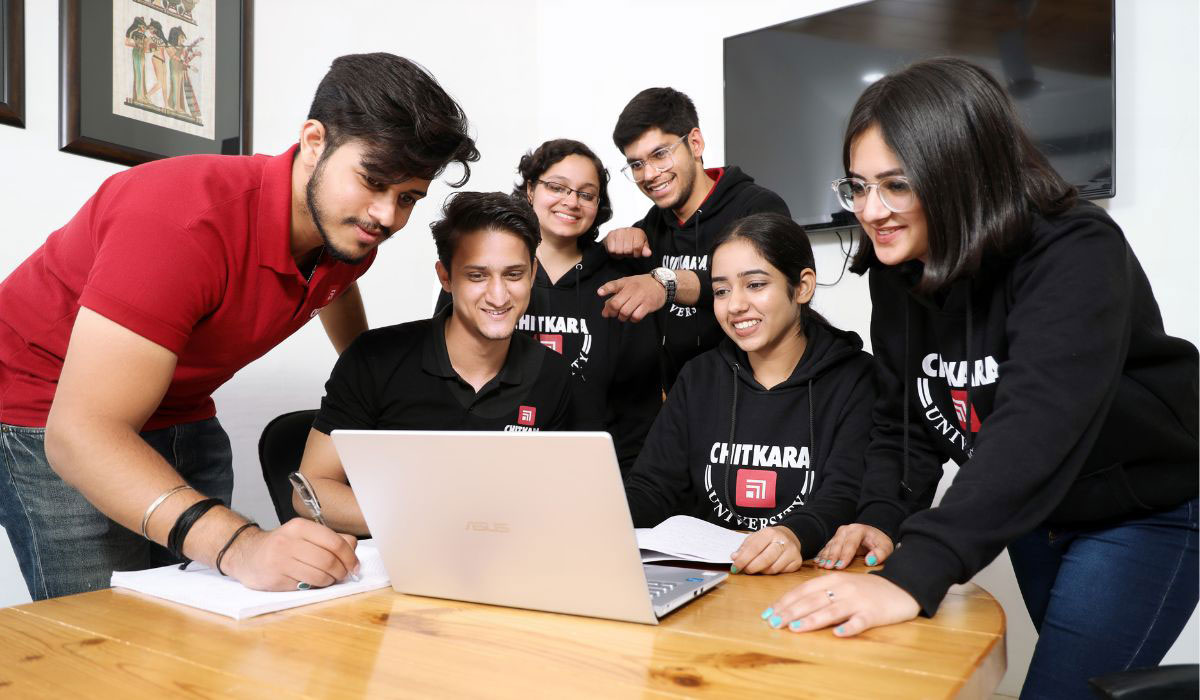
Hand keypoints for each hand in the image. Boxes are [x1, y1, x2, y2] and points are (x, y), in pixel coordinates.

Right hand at [222, 518, 358, 590]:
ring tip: (329, 579)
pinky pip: (305, 586)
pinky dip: (315, 587)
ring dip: (330, 581)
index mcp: (300, 527)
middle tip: (343, 574)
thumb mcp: (304, 534)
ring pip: (319, 576)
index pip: (334, 542)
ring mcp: (280, 561)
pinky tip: (313, 582)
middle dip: (341, 571)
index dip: (349, 556)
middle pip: (328, 560)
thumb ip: (330, 539)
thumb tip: (353, 550)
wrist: (247, 554)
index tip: (354, 565)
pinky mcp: (276, 580)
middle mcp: (289, 542)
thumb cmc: (282, 545)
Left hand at [597, 274, 666, 321]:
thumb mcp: (627, 285)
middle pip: (616, 304)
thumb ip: (614, 296)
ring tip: (623, 316)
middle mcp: (632, 289)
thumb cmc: (641, 285)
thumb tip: (605, 311)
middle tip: (613, 313)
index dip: (605, 289)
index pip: (613, 285)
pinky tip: (633, 317)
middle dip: (612, 312)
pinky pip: (636, 316)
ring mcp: (640, 297)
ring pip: (625, 312)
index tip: (599, 293)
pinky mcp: (648, 305)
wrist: (661, 284)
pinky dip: (632, 319)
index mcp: (625, 282)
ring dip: (622, 317)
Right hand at [602, 227, 651, 257]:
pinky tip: (616, 248)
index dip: (636, 253)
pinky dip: (614, 252)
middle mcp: (628, 230)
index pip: (637, 247)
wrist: (619, 238)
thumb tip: (648, 253)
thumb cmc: (632, 243)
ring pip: (619, 250)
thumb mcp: (641, 247)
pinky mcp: (610, 235)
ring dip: (621, 254)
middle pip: (628, 250)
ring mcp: (619, 231)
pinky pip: (612, 250)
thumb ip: (645, 250)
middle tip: (627, 251)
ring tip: (622, 249)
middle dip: (628, 254)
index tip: (635, 252)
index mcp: (638, 232)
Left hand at [731, 526, 802, 574]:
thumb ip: (744, 548)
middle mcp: (782, 541)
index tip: (735, 567)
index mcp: (769, 532)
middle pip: (765, 559)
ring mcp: (792, 551)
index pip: (754, 548)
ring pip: (773, 568)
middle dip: (752, 567)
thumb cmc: (768, 539)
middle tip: (745, 570)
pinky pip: (781, 572)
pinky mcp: (797, 561)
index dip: (743, 559)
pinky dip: (772, 573)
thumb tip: (734, 557)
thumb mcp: (755, 538)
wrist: (789, 537)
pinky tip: (769, 568)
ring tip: (757, 568)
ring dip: (761, 571)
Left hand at [761, 572, 919, 636]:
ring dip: (812, 620)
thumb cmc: (867, 589)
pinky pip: (860, 621)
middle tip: (774, 624)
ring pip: (832, 610)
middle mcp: (843, 588)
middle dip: (791, 612)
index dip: (785, 602)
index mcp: (833, 579)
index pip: (803, 590)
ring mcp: (859, 601)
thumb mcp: (842, 585)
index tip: (768, 613)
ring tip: (795, 629)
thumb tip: (794, 606)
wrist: (902, 587)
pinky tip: (838, 634)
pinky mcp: (874, 614)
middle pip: (813, 600)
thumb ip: (821, 593)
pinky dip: (849, 627)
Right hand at [814, 523, 892, 569]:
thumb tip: (870, 561)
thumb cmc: (879, 543)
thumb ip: (880, 554)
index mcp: (859, 530)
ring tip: (822, 566)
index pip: (851, 543)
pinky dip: (822, 554)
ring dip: (825, 556)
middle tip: (829, 567)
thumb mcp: (885, 548)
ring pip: (830, 545)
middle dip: (833, 556)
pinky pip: (827, 547)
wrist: (875, 536)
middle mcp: (847, 529)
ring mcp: (840, 534)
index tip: (841, 566)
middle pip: (838, 543)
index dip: (845, 555)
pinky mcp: (835, 539)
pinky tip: (818, 562)